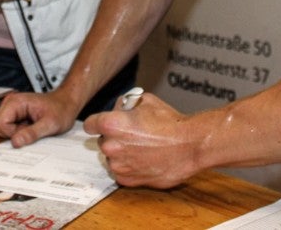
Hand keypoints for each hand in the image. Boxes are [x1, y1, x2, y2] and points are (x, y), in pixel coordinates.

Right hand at [0, 90, 79, 147]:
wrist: (67, 103)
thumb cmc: (61, 109)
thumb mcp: (50, 124)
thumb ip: (32, 133)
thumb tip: (15, 142)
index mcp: (16, 102)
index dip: (12, 134)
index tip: (26, 133)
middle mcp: (10, 103)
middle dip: (10, 135)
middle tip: (28, 131)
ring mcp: (11, 109)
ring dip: (13, 134)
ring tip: (30, 129)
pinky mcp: (14, 115)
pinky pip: (7, 128)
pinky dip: (16, 133)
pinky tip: (29, 128)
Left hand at [84, 93, 198, 188]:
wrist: (189, 146)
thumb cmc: (170, 123)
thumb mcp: (145, 100)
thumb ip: (126, 104)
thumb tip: (119, 109)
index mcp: (112, 124)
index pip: (90, 124)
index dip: (97, 122)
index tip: (100, 124)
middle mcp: (111, 146)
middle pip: (102, 140)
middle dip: (114, 137)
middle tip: (132, 134)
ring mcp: (119, 165)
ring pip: (112, 157)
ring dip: (121, 153)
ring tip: (142, 147)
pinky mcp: (128, 180)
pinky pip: (121, 172)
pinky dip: (129, 167)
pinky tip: (143, 159)